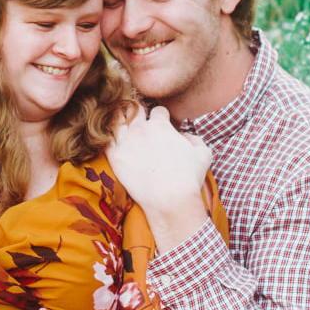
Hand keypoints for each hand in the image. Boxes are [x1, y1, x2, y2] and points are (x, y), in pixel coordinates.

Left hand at [108, 107, 211, 244]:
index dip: (161, 117)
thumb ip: (194, 139)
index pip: (158, 111)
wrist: (170, 199)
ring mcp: (125, 142)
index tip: (161, 125)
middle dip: (138, 114)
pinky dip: (108, 137)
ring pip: (116, 120)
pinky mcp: (114, 157)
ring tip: (122, 127)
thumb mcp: (203, 154)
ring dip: (120, 121)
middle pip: (134, 110)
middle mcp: (140, 129)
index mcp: (160, 125)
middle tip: (139, 122)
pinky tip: (112, 140)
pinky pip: (106, 139)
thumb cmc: (188, 177)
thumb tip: (185, 136)